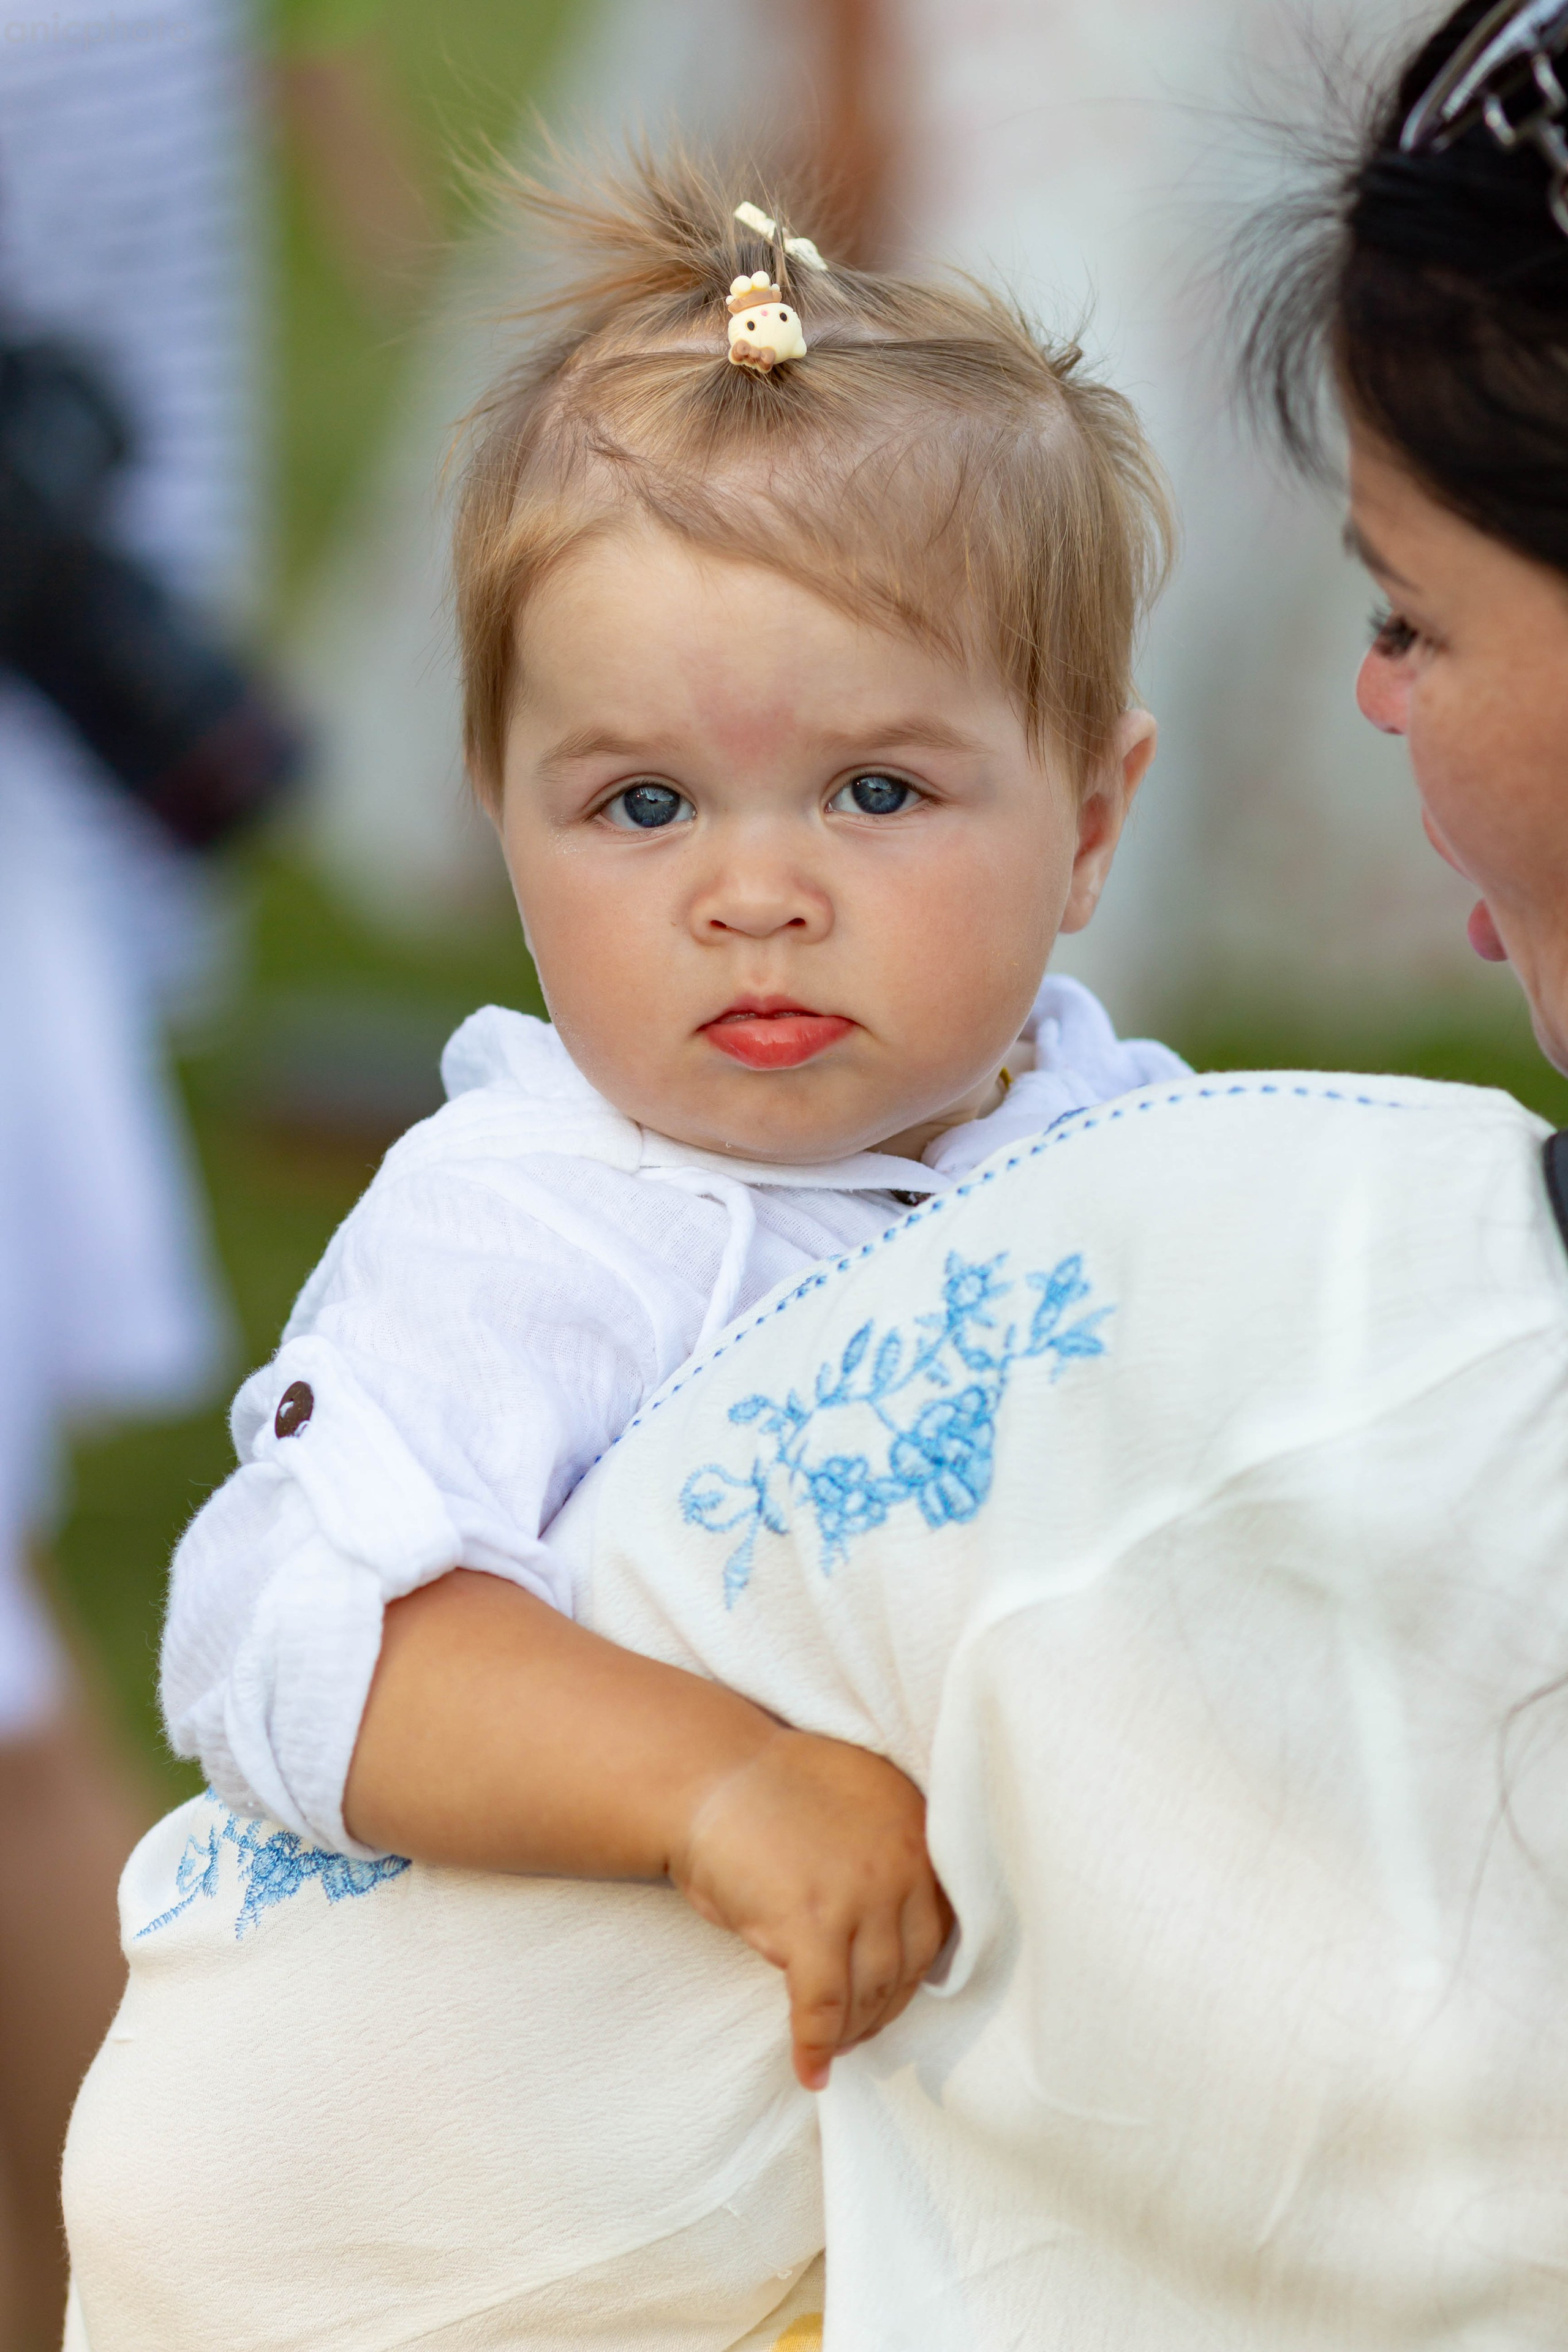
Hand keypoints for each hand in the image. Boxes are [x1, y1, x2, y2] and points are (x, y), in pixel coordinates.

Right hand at [668, 1728, 952, 2091]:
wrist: (703, 1777)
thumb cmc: (767, 1791)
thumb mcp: (852, 1803)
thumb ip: (884, 1855)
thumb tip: (890, 1933)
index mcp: (916, 1824)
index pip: (937, 1922)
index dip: (913, 1969)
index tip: (891, 1995)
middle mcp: (902, 1859)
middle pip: (909, 1963)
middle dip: (885, 2007)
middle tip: (860, 2032)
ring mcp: (859, 1893)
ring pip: (872, 1990)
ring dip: (855, 2031)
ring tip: (836, 2049)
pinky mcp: (811, 1923)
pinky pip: (824, 2006)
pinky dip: (817, 2045)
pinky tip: (810, 2070)